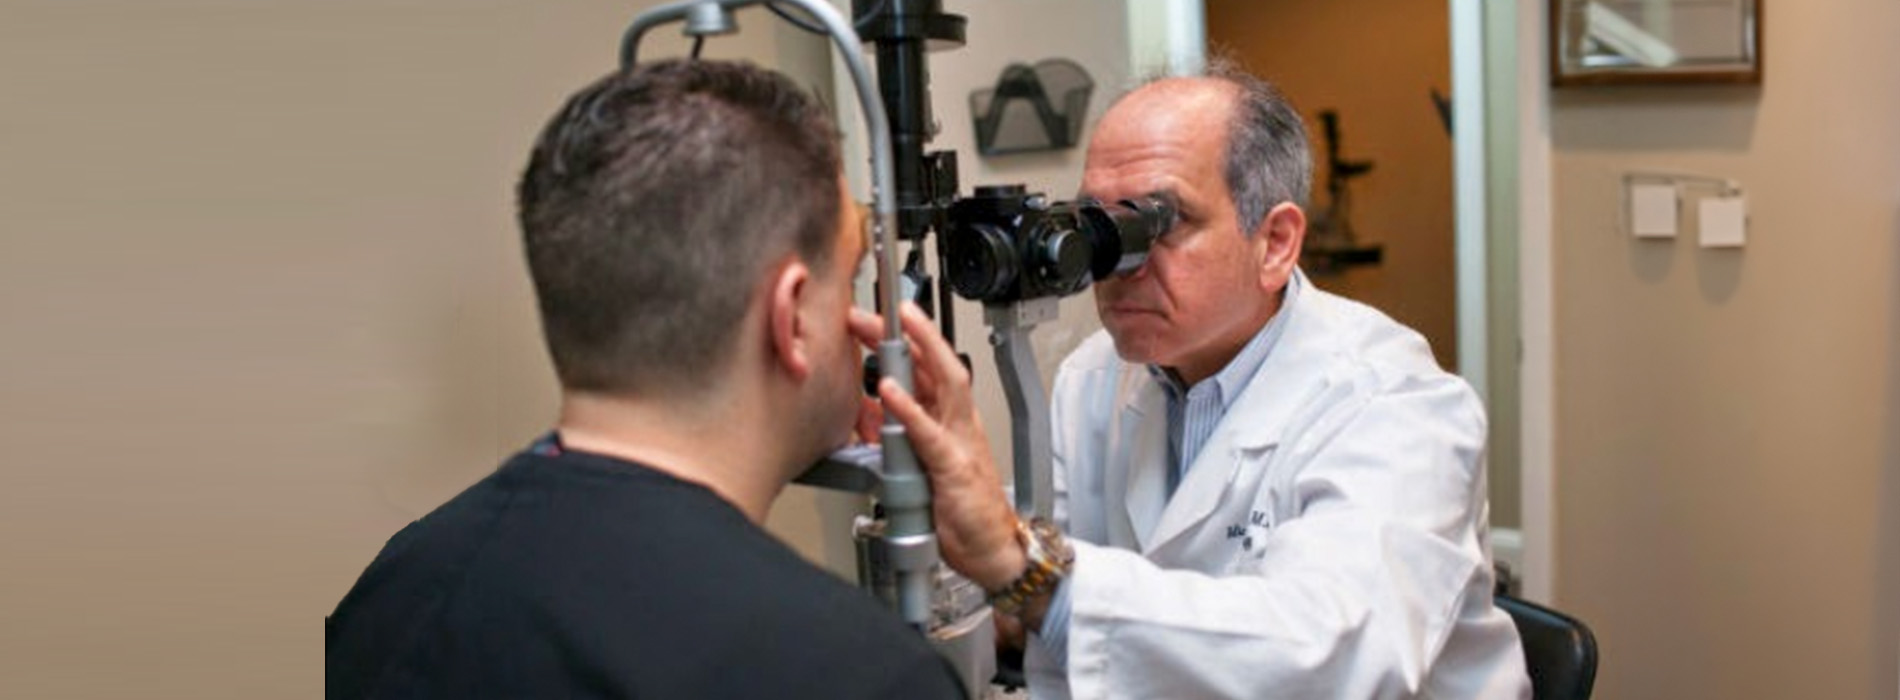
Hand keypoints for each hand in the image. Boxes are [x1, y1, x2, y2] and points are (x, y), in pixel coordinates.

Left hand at [849, 305, 1024, 591]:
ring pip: (943, 383)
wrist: (992, 550)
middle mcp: (958, 423)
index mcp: (949, 420)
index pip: (926, 369)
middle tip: (870, 311)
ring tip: (889, 330)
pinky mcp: (954, 468)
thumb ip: (896, 435)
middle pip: (934, 364)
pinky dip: (908, 410)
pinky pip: (929, 433)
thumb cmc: (960, 511)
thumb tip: (868, 411)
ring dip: (916, 352)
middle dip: (905, 333)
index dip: (903, 341)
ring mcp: (960, 441)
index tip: (872, 319)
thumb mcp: (919, 464)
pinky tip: (887, 392)